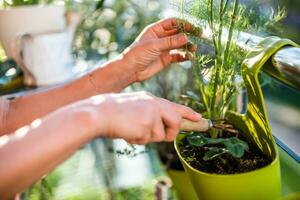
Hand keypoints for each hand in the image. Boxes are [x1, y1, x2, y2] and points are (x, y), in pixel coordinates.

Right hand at [86, 92, 200, 144]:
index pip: (175, 107)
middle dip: (170, 133)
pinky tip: (127, 131)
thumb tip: (162, 130)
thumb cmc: (115, 112)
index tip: (199, 118)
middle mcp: (155, 105)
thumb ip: (151, 115)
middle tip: (157, 134)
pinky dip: (137, 140)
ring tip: (132, 129)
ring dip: (147, 137)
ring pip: (160, 135)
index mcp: (152, 100)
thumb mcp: (136, 108)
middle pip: (175, 122)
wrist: (100, 112)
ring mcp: (152, 114)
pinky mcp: (147, 125)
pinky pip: (147, 140)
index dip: (188, 113)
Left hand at [122, 18, 200, 81]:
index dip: (183, 24)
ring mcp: (164, 48)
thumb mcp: (154, 45)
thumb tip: (186, 37)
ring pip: (180, 45)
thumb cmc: (138, 54)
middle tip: (200, 36)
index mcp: (156, 30)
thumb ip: (170, 42)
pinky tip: (190, 58)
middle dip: (188, 35)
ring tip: (194, 49)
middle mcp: (161, 38)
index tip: (193, 27)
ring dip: (188, 46)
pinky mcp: (166, 59)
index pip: (172, 23)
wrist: (131, 70)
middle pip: (178, 33)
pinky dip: (185, 56)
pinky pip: (178, 56)